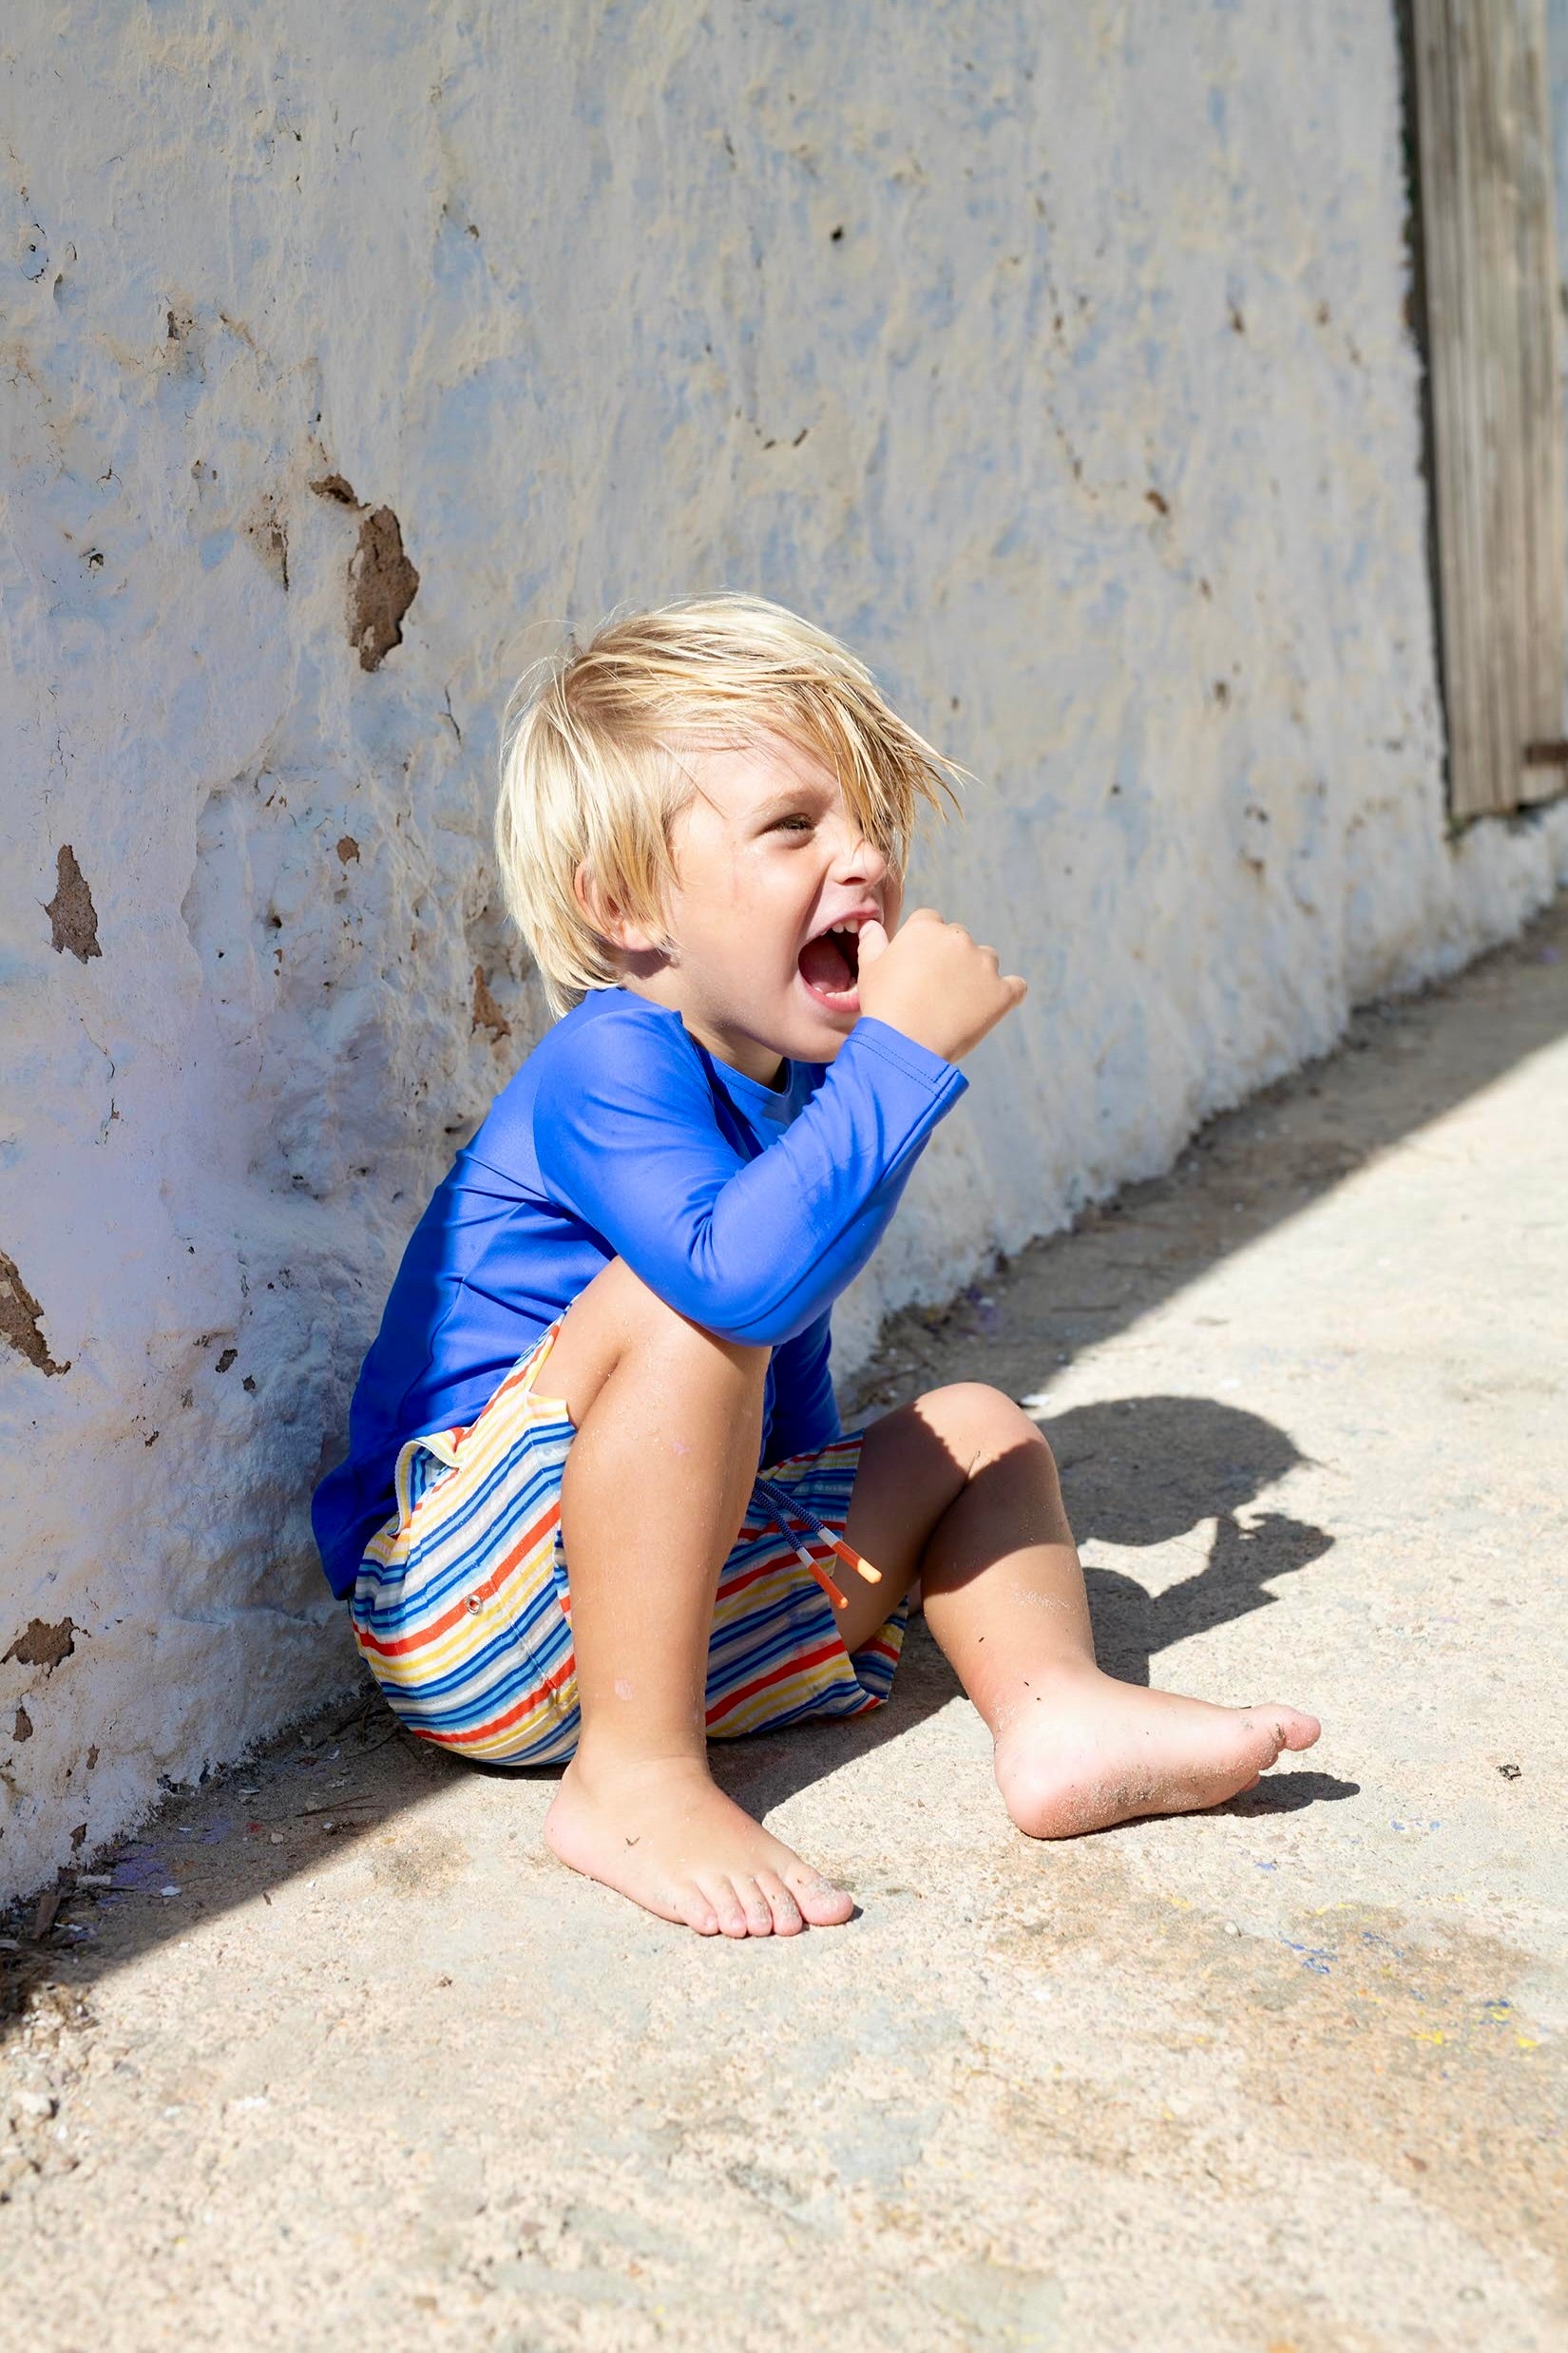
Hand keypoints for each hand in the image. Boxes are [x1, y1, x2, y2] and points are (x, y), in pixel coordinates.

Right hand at [855, 907, 1026, 1063]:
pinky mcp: (1002, 992)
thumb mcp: (869, 970)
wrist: (905, 1047)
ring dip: (977, 974)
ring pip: (986, 960)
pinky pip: (1015, 986)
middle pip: (959, 940)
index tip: (917, 967)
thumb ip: (872, 942)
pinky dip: (1007, 994)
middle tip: (935, 990)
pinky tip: (991, 1006)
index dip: (923, 945)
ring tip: (958, 1004)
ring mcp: (984, 965)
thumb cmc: (883, 1007)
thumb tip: (870, 926)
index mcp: (926, 928)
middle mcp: (958, 939)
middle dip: (950, 958)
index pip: (930, 922)